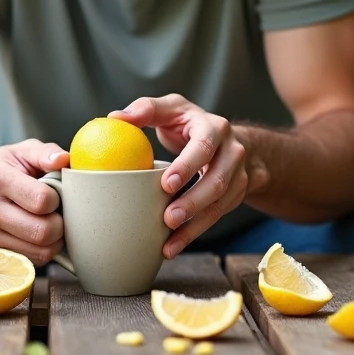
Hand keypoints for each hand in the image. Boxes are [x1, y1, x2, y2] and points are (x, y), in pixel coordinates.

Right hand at [0, 139, 69, 264]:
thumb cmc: (2, 168)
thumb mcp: (22, 151)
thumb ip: (46, 153)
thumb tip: (63, 160)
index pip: (42, 200)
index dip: (57, 198)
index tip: (53, 193)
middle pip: (42, 232)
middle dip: (60, 224)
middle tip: (57, 212)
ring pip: (40, 252)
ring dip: (54, 240)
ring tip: (48, 222)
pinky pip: (31, 261)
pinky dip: (41, 250)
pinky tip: (36, 234)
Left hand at [109, 94, 247, 258]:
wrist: (227, 141)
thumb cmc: (191, 124)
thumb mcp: (172, 109)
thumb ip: (146, 109)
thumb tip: (115, 117)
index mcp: (214, 127)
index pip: (204, 146)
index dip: (187, 166)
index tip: (166, 183)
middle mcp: (232, 151)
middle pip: (217, 180)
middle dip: (193, 203)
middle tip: (168, 218)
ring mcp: (237, 175)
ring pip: (220, 204)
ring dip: (195, 226)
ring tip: (170, 242)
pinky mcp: (236, 195)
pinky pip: (217, 216)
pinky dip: (196, 233)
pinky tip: (175, 245)